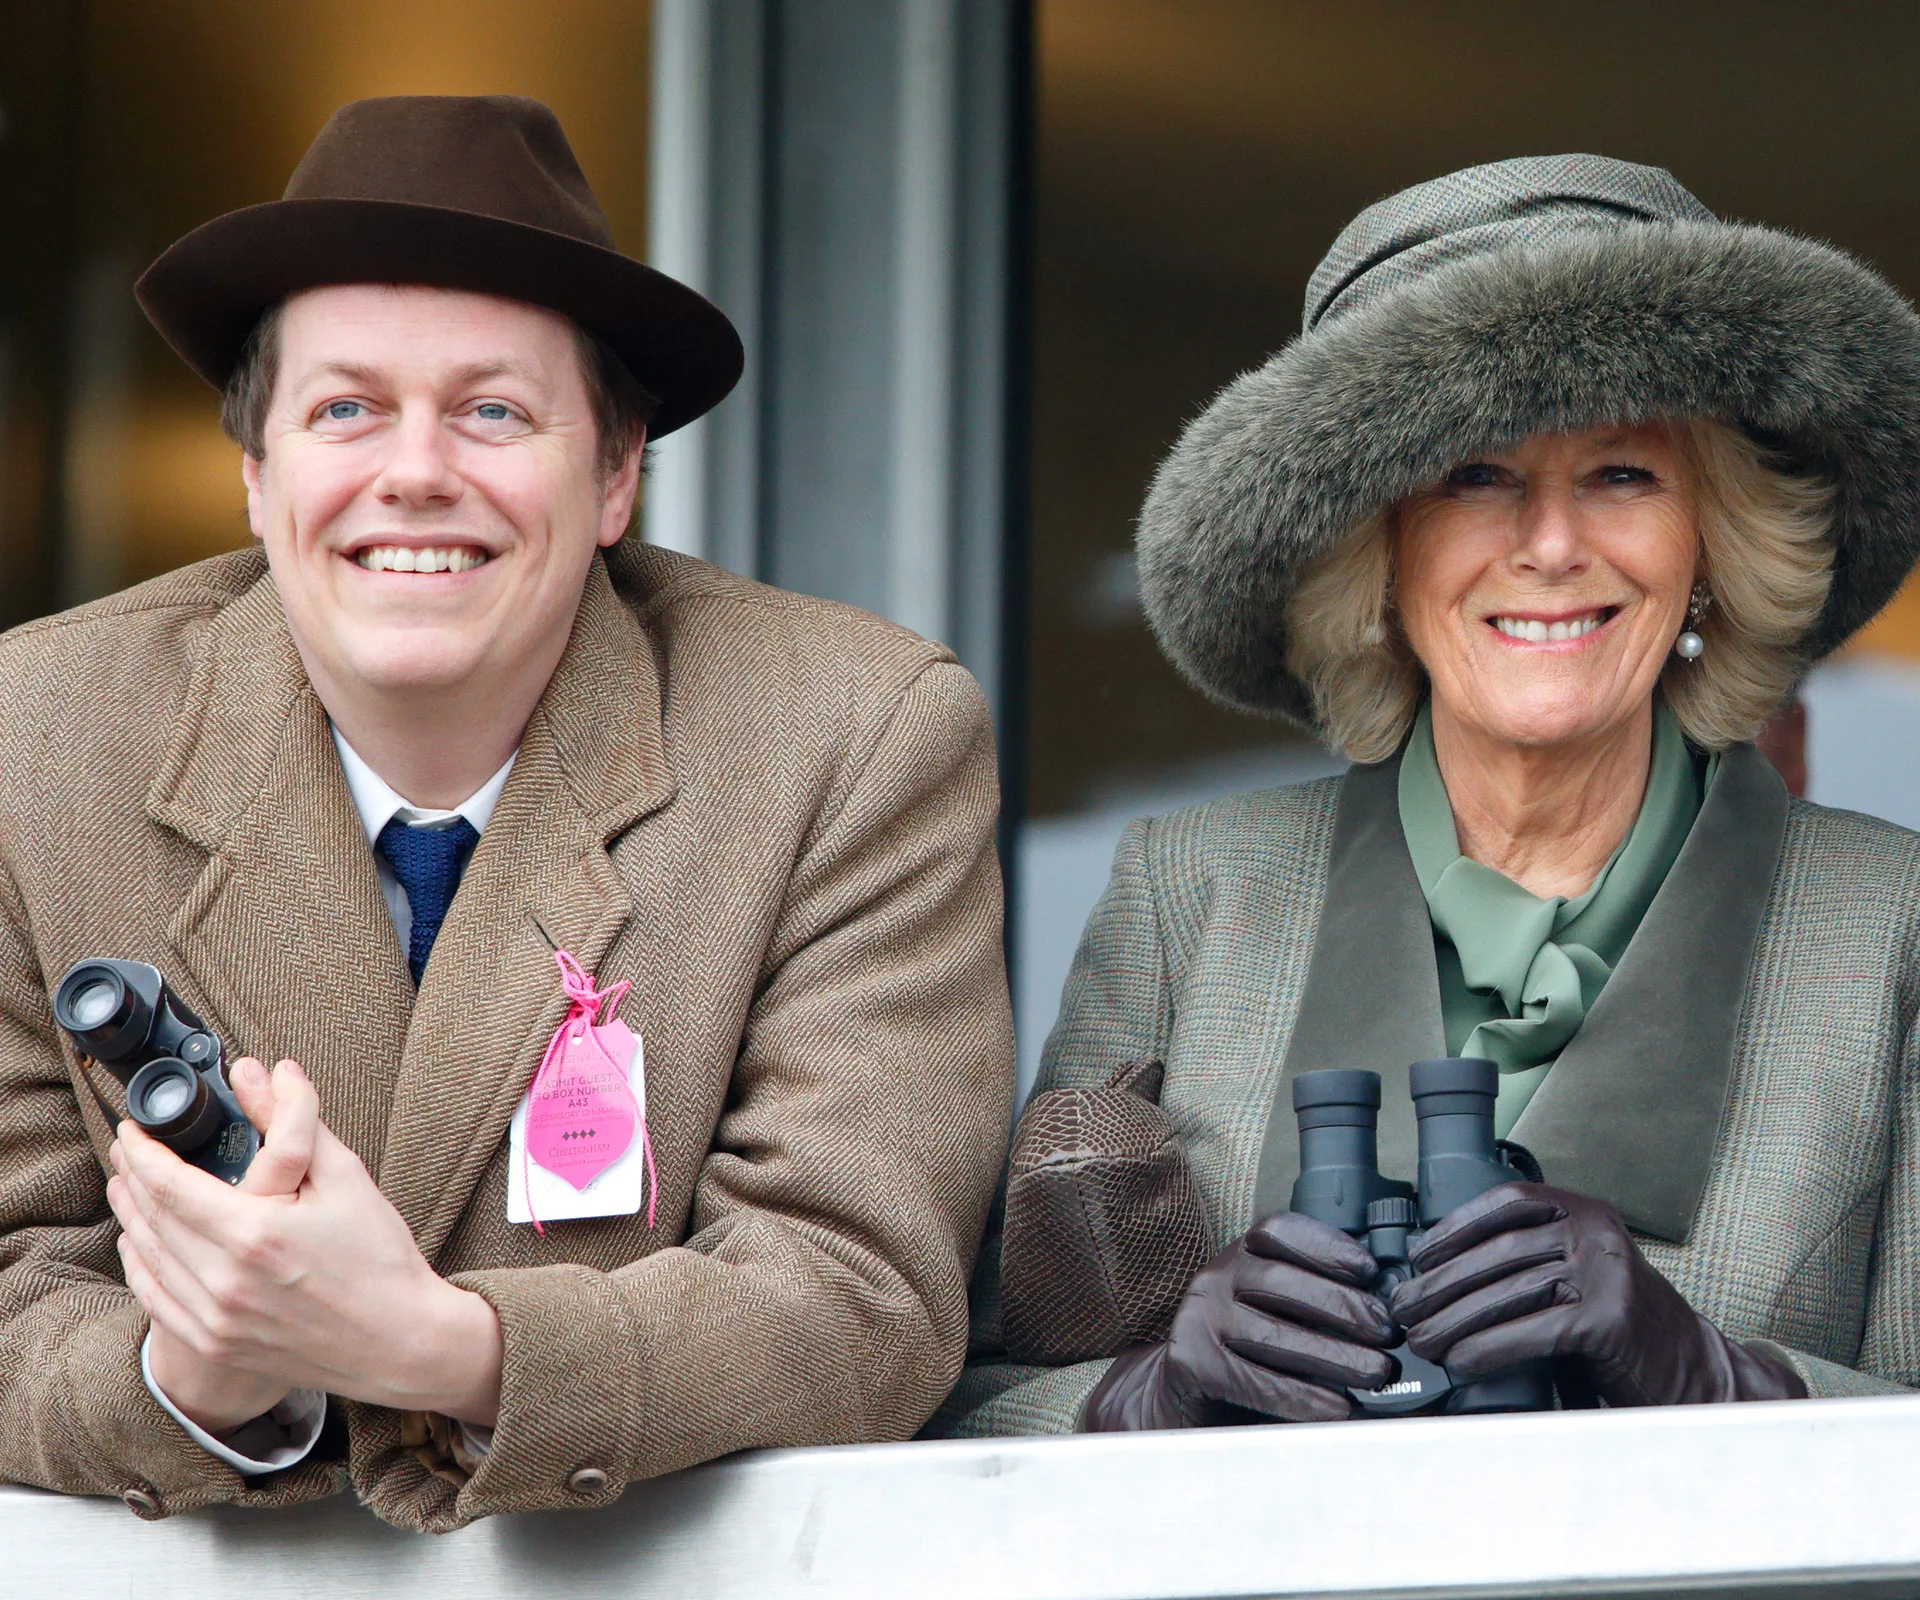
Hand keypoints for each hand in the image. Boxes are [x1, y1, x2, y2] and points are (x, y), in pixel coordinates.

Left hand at [107, 1058, 503, 1431]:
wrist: (400, 1340)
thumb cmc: (379, 1256)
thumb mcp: (344, 1175)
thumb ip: (291, 1120)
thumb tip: (256, 1071)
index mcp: (255, 1233)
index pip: (170, 1184)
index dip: (142, 1152)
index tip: (133, 1129)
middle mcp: (225, 1280)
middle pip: (151, 1219)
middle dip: (132, 1177)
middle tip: (128, 1150)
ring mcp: (216, 1320)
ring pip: (148, 1259)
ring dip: (131, 1218)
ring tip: (126, 1187)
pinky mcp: (216, 1345)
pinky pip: (155, 1301)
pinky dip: (140, 1267)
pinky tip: (140, 1244)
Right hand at [1083, 1211, 1395, 1429]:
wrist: (1181, 1396)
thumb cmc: (1246, 1353)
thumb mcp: (1275, 1312)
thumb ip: (1314, 1304)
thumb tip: (1383, 1312)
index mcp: (1238, 1256)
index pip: (1278, 1232)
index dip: (1326, 1246)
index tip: (1369, 1270)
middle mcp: (1214, 1278)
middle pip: (1281, 1282)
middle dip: (1343, 1306)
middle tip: (1388, 1334)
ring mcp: (1199, 1318)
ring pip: (1273, 1335)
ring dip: (1334, 1356)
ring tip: (1377, 1373)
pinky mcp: (1192, 1362)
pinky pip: (1256, 1380)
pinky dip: (1303, 1397)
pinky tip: (1338, 1408)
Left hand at [1387, 1182, 1804, 1406]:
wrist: (1691, 1372)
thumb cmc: (1619, 1327)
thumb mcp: (1579, 1273)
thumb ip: (1531, 1260)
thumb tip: (1441, 1272)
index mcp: (1585, 1212)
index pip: (1507, 1202)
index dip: (1456, 1226)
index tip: (1418, 1255)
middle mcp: (1596, 1233)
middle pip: (1498, 1253)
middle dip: (1441, 1284)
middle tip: (1403, 1309)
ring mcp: (1606, 1273)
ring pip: (1507, 1294)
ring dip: (1453, 1321)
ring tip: (1421, 1340)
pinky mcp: (1609, 1319)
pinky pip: (1532, 1332)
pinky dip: (1488, 1349)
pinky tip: (1461, 1363)